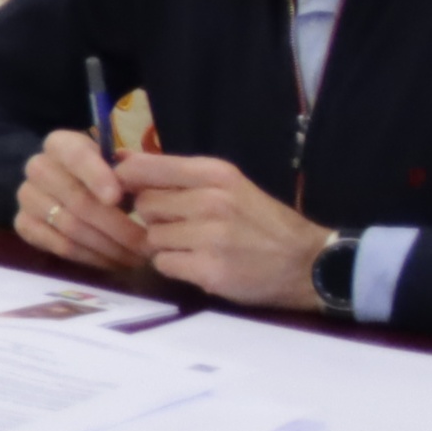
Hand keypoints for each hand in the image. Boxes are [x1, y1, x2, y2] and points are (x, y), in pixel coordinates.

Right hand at [8, 126, 154, 273]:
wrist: (69, 188)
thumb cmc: (104, 175)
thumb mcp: (118, 165)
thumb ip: (130, 171)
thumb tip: (139, 183)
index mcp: (61, 144)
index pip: (76, 156)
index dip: (96, 177)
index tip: (116, 198)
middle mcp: (38, 167)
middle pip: (76, 199)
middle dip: (116, 225)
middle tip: (145, 243)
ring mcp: (27, 197)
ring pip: (70, 227)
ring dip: (107, 246)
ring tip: (136, 258)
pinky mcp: (23, 224)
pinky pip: (59, 246)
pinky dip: (90, 257)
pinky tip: (113, 261)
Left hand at [118, 150, 336, 308]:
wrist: (309, 262)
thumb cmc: (264, 223)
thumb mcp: (230, 186)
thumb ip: (179, 176)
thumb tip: (122, 161)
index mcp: (216, 174)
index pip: (147, 167)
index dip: (129, 181)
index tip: (130, 191)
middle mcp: (211, 200)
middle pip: (145, 205)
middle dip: (156, 219)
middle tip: (183, 227)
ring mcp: (210, 236)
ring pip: (152, 238)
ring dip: (166, 246)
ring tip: (197, 247)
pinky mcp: (208, 269)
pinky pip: (163, 264)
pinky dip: (175, 267)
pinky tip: (199, 265)